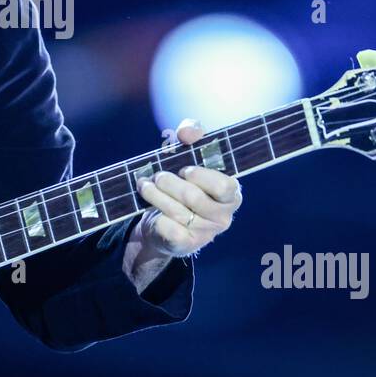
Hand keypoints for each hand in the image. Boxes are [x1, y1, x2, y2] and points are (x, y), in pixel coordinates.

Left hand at [133, 119, 241, 261]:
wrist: (164, 224)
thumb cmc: (181, 184)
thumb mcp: (187, 155)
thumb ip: (192, 134)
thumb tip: (187, 131)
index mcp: (231, 194)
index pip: (224, 186)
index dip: (202, 177)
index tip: (185, 170)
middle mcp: (223, 217)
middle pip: (194, 198)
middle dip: (169, 183)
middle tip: (157, 176)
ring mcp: (205, 234)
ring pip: (177, 212)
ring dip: (155, 195)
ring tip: (144, 186)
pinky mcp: (186, 245)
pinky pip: (168, 228)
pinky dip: (156, 216)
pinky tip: (149, 209)